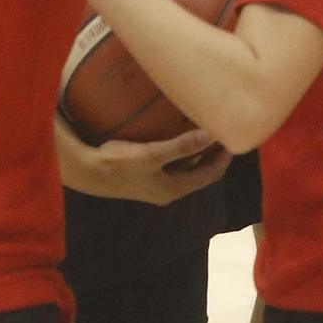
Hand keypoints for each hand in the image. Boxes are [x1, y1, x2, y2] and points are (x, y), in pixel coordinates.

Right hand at [55, 115, 231, 203]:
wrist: (88, 172)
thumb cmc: (120, 164)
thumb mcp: (152, 154)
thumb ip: (181, 147)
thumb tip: (211, 136)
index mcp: (174, 189)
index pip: (209, 175)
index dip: (223, 159)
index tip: (234, 139)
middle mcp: (169, 190)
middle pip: (200, 173)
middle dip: (213, 155)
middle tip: (224, 132)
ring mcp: (157, 185)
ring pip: (187, 169)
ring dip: (198, 153)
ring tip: (207, 131)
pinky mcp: (147, 176)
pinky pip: (173, 165)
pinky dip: (182, 152)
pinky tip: (179, 136)